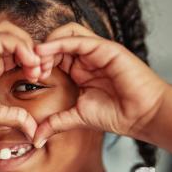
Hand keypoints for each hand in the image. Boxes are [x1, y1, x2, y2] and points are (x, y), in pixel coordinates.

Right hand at [0, 21, 41, 142]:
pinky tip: (28, 64)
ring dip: (29, 47)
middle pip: (18, 38)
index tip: (43, 76)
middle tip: (42, 71)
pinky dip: (20, 46)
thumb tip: (34, 131)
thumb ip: (17, 118)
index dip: (36, 59)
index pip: (21, 51)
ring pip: (11, 33)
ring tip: (35, 68)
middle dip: (36, 51)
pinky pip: (1, 38)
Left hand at [33, 22, 168, 147]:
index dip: (39, 63)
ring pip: (66, 33)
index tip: (29, 77)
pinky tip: (45, 52)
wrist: (141, 116)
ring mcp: (96, 51)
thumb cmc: (116, 114)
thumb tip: (35, 138)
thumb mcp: (77, 117)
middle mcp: (86, 58)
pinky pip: (78, 39)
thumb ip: (55, 123)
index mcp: (79, 70)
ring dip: (48, 44)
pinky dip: (58, 42)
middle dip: (39, 53)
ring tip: (37, 60)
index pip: (53, 57)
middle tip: (30, 68)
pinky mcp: (106, 49)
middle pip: (56, 42)